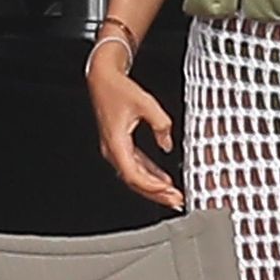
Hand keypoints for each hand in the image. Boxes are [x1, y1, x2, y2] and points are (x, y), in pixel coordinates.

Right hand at [87, 54, 183, 211]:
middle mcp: (112, 150)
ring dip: (153, 187)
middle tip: (175, 200)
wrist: (103, 79)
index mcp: (116, 142)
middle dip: (156, 193)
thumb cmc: (118, 89)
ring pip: (135, 176)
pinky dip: (149, 175)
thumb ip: (161, 124)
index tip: (169, 190)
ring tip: (171, 194)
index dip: (152, 186)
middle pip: (135, 181)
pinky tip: (162, 179)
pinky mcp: (120, 145)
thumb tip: (167, 142)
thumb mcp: (146, 103)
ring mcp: (115, 149)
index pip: (134, 174)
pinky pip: (135, 166)